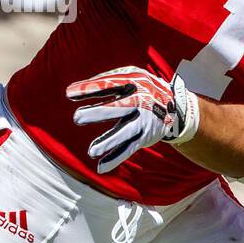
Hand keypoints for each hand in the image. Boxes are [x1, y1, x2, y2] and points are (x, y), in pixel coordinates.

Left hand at [67, 66, 199, 173]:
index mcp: (134, 83)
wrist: (175, 104)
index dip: (89, 88)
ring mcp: (143, 121)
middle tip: (77, 118)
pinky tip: (101, 167)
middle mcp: (140, 102)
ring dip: (109, 143)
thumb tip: (76, 90)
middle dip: (98, 113)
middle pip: (117, 108)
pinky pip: (129, 149)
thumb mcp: (130, 74)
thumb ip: (106, 79)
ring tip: (92, 152)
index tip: (69, 93)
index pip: (109, 84)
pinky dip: (115, 158)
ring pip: (125, 133)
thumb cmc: (142, 87)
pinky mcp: (145, 137)